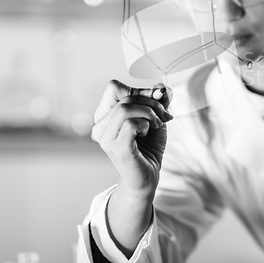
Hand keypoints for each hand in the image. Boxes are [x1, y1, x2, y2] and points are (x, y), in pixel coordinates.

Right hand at [91, 79, 173, 198]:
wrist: (149, 175)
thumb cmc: (149, 145)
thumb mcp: (155, 116)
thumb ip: (158, 100)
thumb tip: (160, 89)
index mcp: (105, 115)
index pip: (114, 88)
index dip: (138, 90)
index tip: (156, 101)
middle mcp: (100, 126)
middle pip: (125, 98)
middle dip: (151, 103)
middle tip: (163, 116)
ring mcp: (106, 138)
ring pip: (125, 109)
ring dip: (149, 113)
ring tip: (156, 124)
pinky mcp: (117, 149)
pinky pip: (130, 124)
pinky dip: (145, 124)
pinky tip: (147, 132)